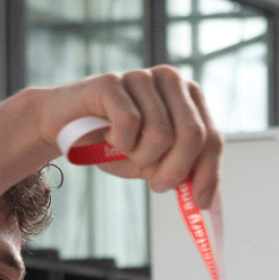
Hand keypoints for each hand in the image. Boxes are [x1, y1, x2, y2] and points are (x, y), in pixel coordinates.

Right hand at [31, 66, 221, 202]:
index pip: (212, 137)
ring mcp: (142, 76)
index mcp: (188, 96)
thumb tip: (203, 198)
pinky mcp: (113, 81)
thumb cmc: (115, 143)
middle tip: (156, 184)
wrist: (66, 127)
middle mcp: (170, 79)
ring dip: (140, 157)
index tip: (199, 203)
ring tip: (124, 150)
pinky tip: (107, 136)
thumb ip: (182, 172)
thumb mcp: (154, 163)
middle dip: (175, 170)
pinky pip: (129, 125)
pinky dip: (118, 142)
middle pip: (192, 135)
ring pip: (161, 135)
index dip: (208, 173)